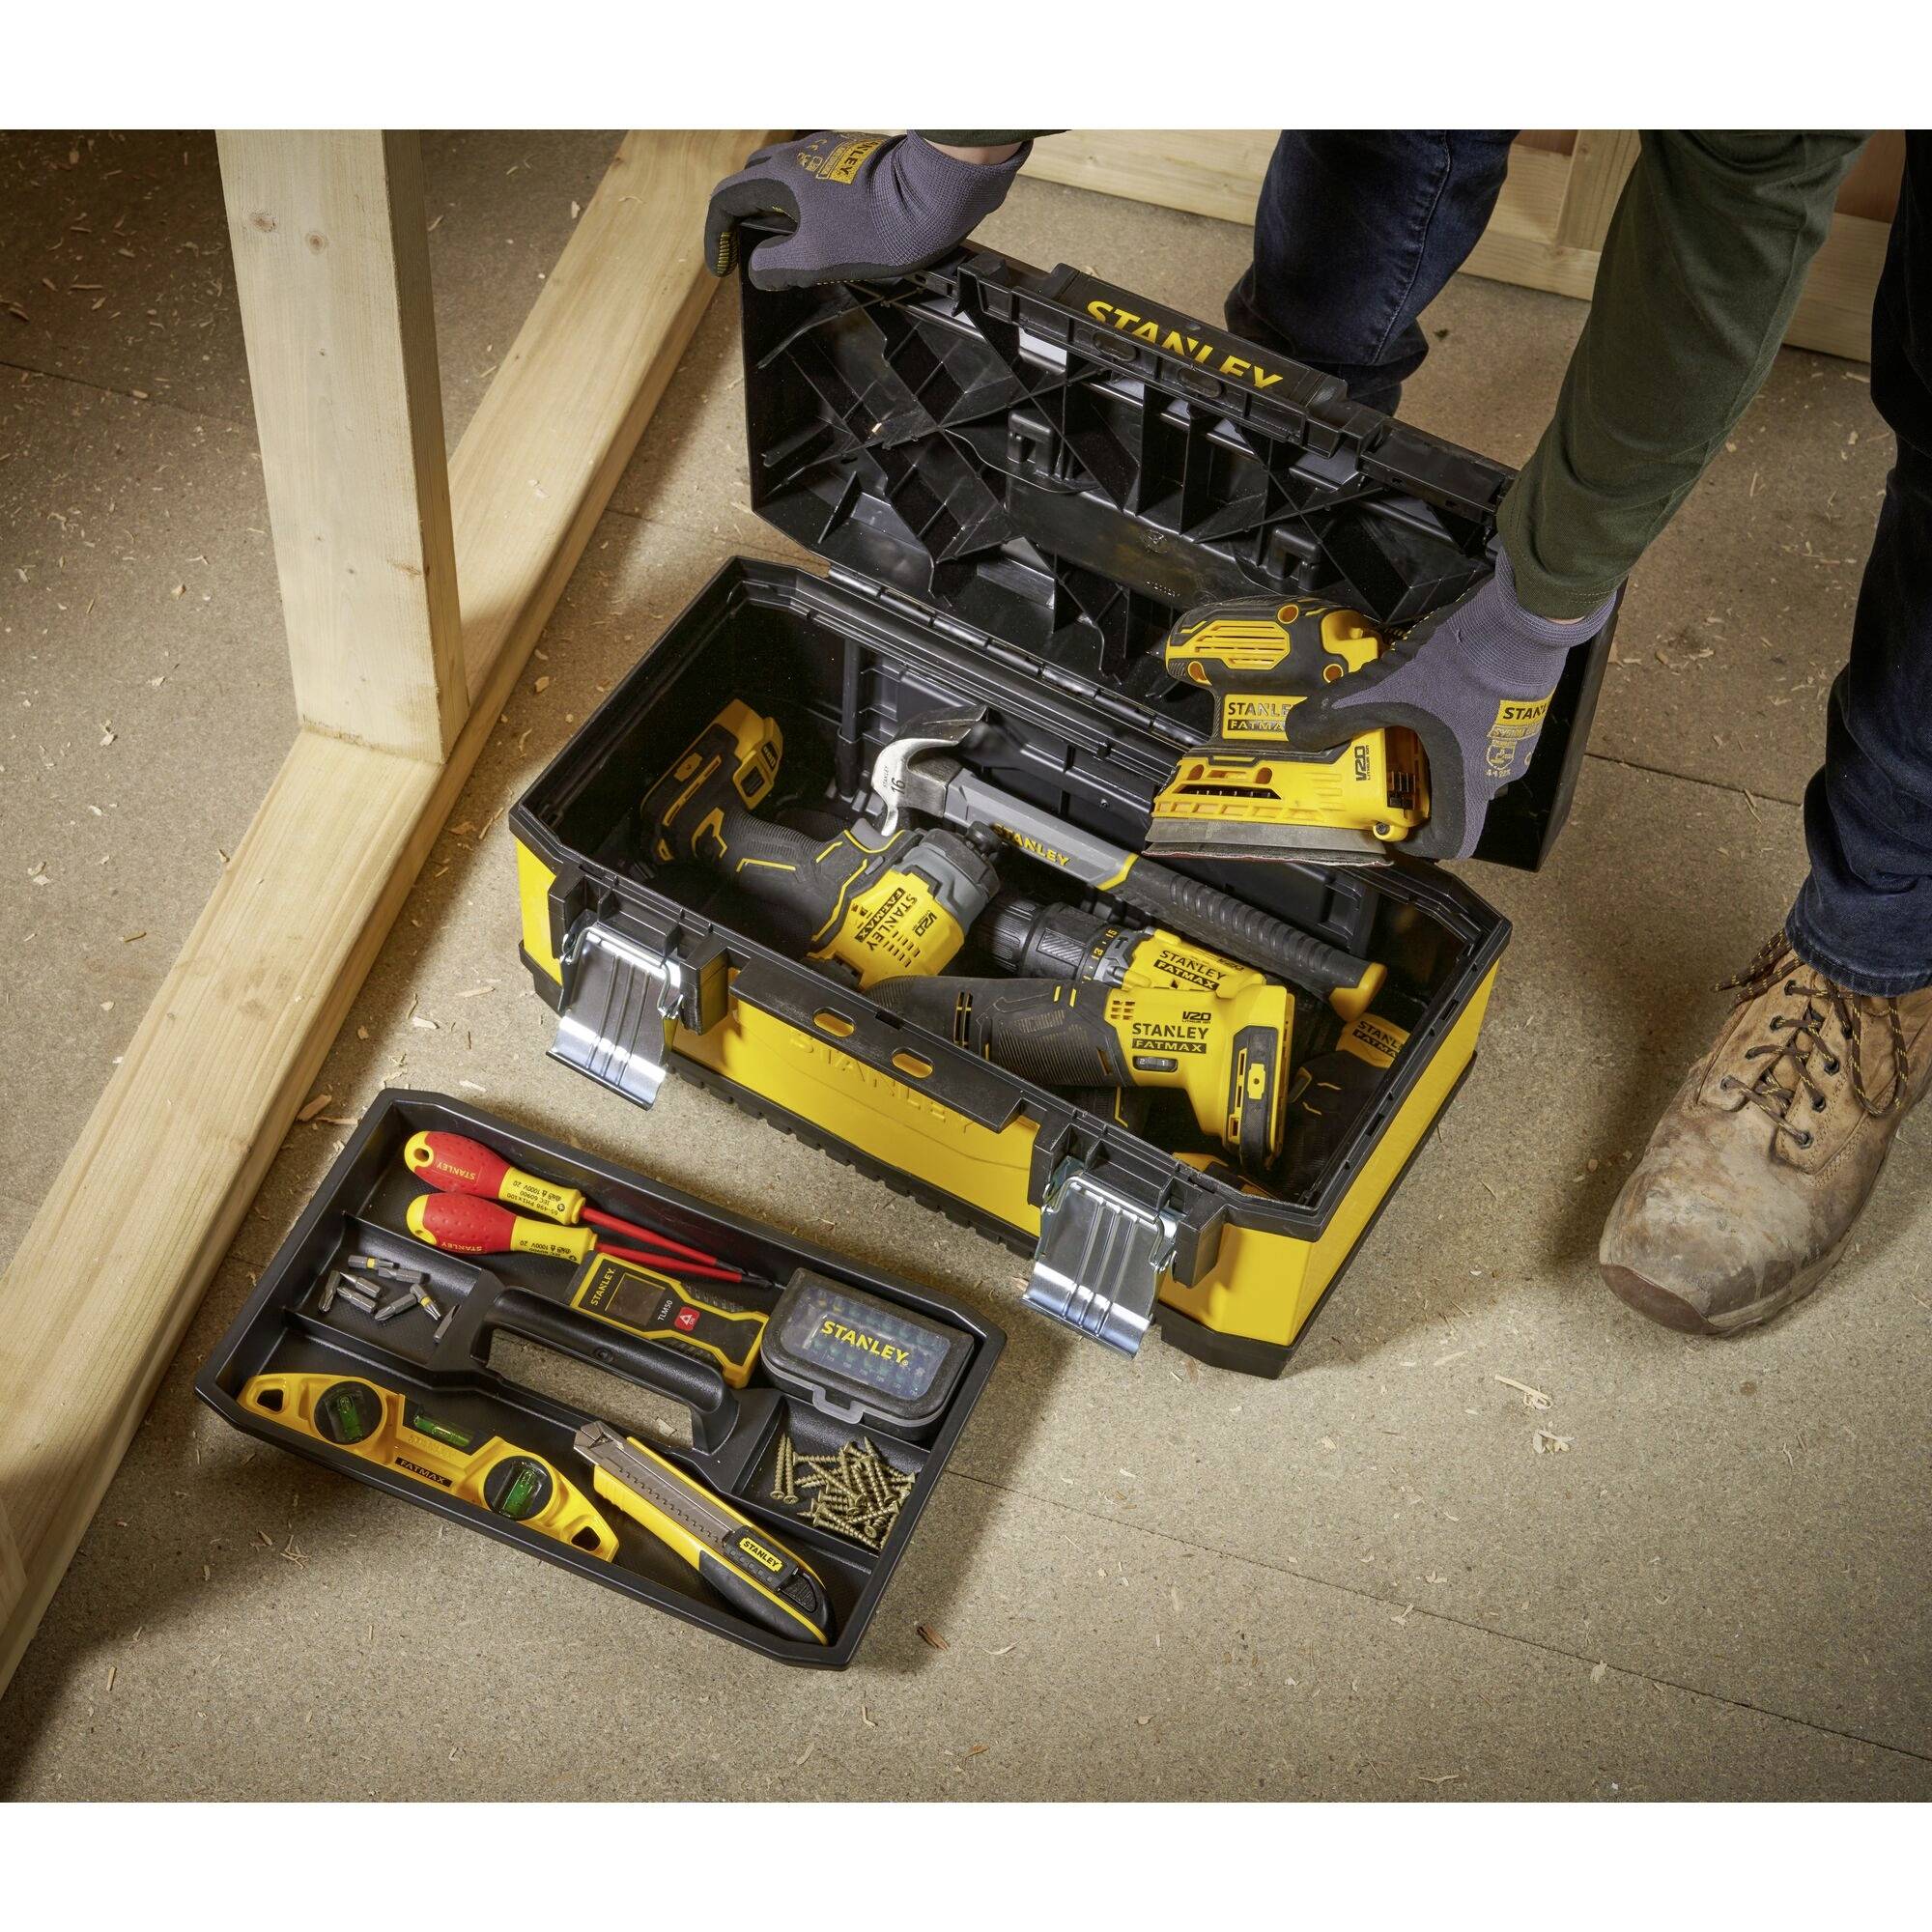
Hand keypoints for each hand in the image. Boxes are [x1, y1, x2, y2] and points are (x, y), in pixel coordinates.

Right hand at [705, 133, 1027, 291]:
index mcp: (781, 176)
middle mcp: (801, 155)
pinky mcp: (858, 158)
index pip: (727, 199)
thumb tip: (758, 270)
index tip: (723, 266)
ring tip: (793, 242)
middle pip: (754, 179)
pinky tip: (830, 227)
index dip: (717, 235)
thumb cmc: (877, 223)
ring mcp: (831, 152)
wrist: (936, 191)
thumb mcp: (817, 258)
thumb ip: (777, 266)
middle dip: (746, 213)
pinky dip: (809, 201)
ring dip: (780, 207)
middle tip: (753, 246)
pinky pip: (820, 177)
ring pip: (789, 176)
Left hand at [1279, 553, 1613, 859]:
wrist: (1526, 614)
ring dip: (1432, 757)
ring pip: (1466, 765)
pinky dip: (1452, 729)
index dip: (1421, 844)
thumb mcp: (1390, 687)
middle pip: (1452, 800)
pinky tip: (1428, 698)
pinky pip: (1481, 735)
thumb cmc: (1468, 660)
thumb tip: (1300, 730)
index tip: (1395, 828)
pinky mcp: (1519, 711)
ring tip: (1398, 729)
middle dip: (1414, 791)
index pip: (1453, 839)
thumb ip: (1343, 711)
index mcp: (1469, 778)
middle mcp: (1497, 769)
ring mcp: (1512, 740)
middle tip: (1381, 770)